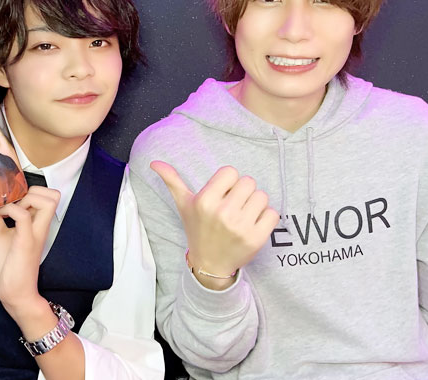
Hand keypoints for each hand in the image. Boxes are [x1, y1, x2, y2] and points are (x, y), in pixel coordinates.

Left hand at [0, 186, 59, 317]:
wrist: (13, 293)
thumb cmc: (9, 267)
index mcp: (36, 224)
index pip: (49, 196)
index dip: (32, 190)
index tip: (11, 198)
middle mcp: (40, 226)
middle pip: (53, 195)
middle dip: (32, 190)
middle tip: (12, 201)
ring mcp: (34, 233)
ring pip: (47, 201)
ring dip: (26, 197)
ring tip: (8, 208)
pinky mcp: (25, 242)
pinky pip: (22, 216)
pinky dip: (10, 209)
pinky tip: (0, 216)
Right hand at [151, 161, 278, 288]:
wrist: (209, 264)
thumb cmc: (197, 229)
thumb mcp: (183, 205)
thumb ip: (172, 181)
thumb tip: (154, 162)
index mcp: (205, 200)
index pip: (230, 172)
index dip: (229, 182)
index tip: (223, 195)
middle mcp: (222, 212)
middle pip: (249, 182)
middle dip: (243, 192)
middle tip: (234, 206)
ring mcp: (240, 226)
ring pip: (262, 196)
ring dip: (255, 205)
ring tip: (243, 216)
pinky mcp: (256, 238)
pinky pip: (273, 214)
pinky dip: (266, 218)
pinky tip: (253, 225)